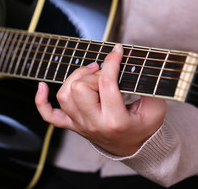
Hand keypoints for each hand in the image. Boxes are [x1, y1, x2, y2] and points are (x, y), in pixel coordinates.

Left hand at [35, 44, 166, 155]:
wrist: (133, 146)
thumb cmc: (143, 126)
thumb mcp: (155, 108)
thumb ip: (148, 87)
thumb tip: (131, 64)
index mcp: (116, 121)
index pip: (106, 84)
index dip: (111, 62)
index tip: (117, 51)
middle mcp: (93, 123)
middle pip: (79, 89)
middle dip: (92, 74)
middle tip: (104, 72)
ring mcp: (79, 125)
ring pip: (64, 95)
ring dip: (75, 78)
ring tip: (89, 73)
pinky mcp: (72, 124)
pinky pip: (49, 115)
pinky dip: (41, 101)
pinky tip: (42, 86)